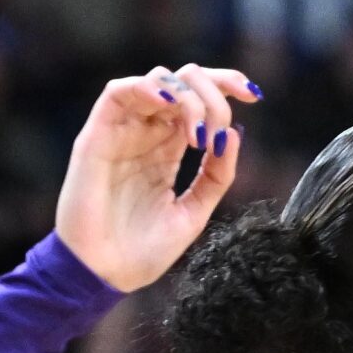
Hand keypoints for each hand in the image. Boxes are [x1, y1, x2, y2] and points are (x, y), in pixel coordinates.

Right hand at [55, 63, 261, 292]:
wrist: (105, 273)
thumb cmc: (143, 249)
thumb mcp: (194, 213)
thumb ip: (216, 176)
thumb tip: (234, 134)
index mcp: (169, 148)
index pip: (199, 99)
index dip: (227, 86)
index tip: (256, 96)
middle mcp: (147, 133)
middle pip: (183, 81)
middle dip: (213, 92)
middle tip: (218, 128)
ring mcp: (122, 131)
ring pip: (157, 80)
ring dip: (187, 95)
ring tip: (198, 134)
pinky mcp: (97, 135)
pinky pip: (117, 92)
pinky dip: (146, 87)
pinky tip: (168, 103)